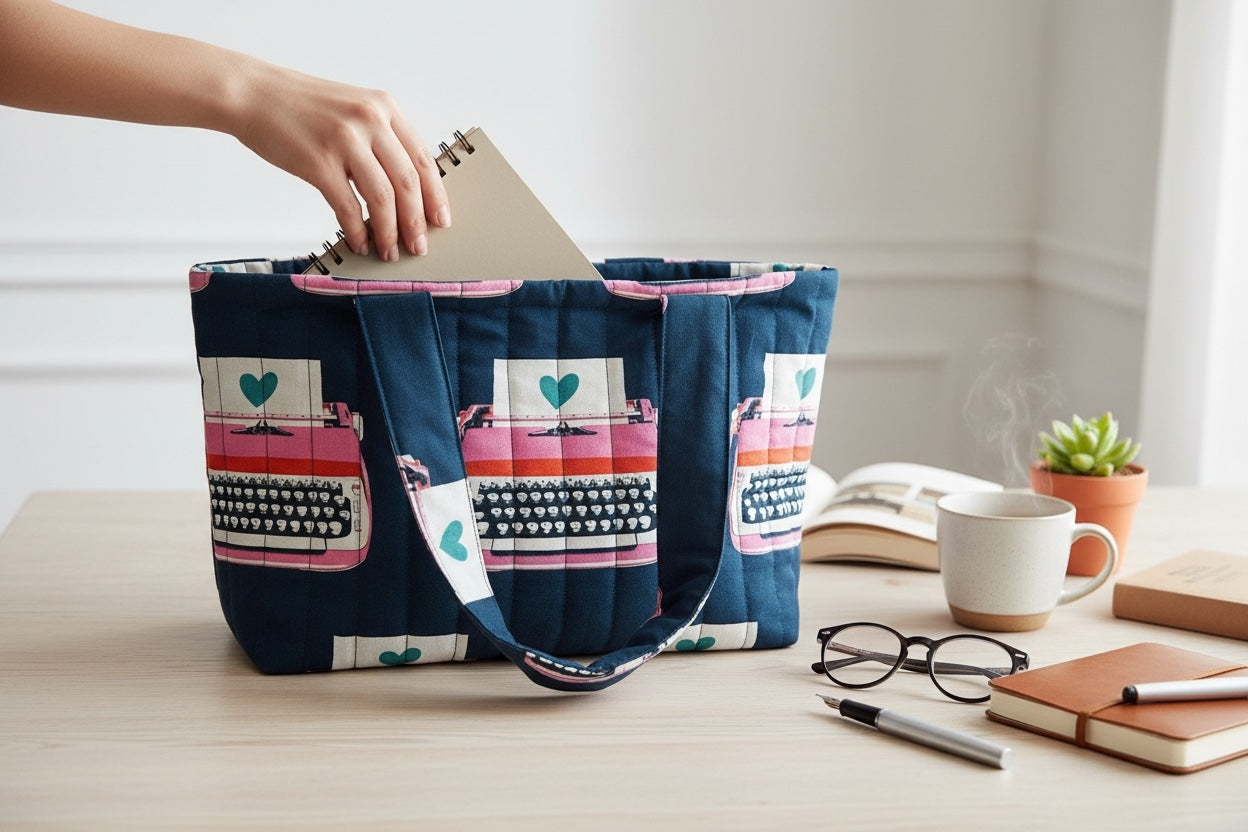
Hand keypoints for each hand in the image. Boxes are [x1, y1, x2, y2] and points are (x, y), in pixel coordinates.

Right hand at [230, 64, 450, 260]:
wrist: (252, 93)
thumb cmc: (301, 106)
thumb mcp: (353, 110)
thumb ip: (381, 140)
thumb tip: (405, 190)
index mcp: (385, 108)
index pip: (423, 159)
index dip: (436, 196)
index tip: (441, 220)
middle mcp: (370, 121)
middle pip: (408, 183)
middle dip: (417, 222)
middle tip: (419, 246)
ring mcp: (344, 141)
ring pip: (383, 199)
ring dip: (389, 232)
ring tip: (390, 251)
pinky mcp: (318, 162)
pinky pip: (348, 207)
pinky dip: (357, 230)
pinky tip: (360, 243)